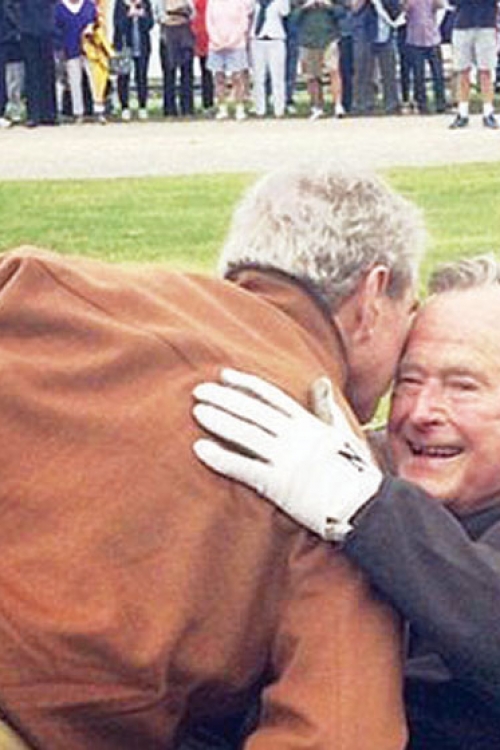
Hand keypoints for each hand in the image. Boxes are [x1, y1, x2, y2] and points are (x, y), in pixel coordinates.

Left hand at [192, 369, 382, 540]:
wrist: (366, 506)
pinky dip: (221, 458)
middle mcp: (296, 436)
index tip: (224, 375)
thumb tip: (320, 381)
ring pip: (246, 435)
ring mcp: (287, 459)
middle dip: (224, 398)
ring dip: (219, 421)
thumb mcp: (344, 432)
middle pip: (253, 411)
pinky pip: (244, 468)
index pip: (271, 397)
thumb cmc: (356, 472)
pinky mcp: (280, 484)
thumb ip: (326, 407)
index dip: (245, 384)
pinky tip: (200, 449)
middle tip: (198, 391)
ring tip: (197, 412)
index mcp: (309, 423)